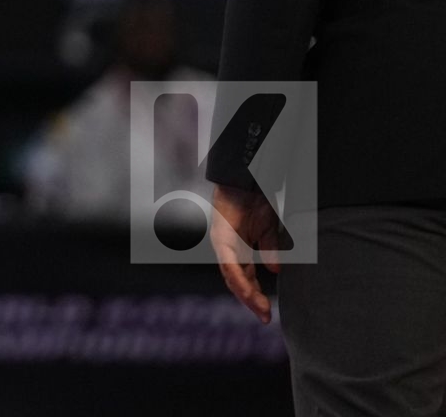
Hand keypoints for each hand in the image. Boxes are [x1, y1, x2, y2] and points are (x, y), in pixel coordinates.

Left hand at [209, 183, 282, 324]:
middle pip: (237, 282)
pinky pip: (228, 262)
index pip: (246, 278)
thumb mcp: (269, 229)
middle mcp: (228, 250)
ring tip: (259, 309)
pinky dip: (237, 277)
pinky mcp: (221, 237)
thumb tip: (275, 271)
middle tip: (265, 318)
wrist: (246, 178)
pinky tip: (245, 290)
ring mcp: (222, 244)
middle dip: (251, 301)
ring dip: (246, 294)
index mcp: (239, 250)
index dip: (256, 296)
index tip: (268, 313)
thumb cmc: (255, 201)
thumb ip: (270, 249)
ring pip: (232, 276)